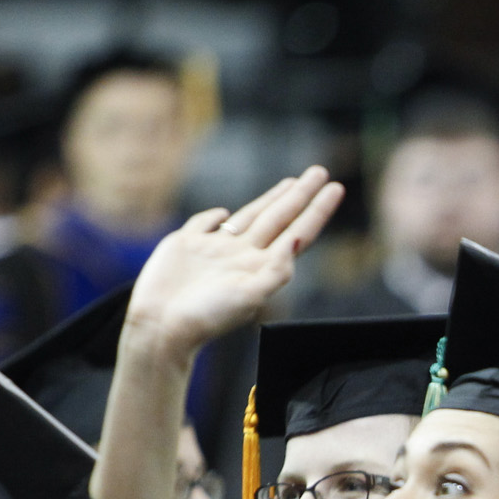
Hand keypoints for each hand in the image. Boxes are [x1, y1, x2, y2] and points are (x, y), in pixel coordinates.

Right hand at [123, 168, 343, 357]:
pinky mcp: (186, 245)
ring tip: (291, 184)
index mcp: (261, 266)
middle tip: (320, 171)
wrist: (162, 326)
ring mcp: (215, 249)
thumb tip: (294, 242)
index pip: (297, 231)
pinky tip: (225, 213)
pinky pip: (206, 224)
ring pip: (250, 216)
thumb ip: (276, 271)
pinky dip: (216, 217)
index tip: (335, 187)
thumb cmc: (207, 317)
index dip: (317, 210)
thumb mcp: (250, 296)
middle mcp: (243, 255)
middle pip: (279, 217)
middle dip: (300, 195)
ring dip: (272, 200)